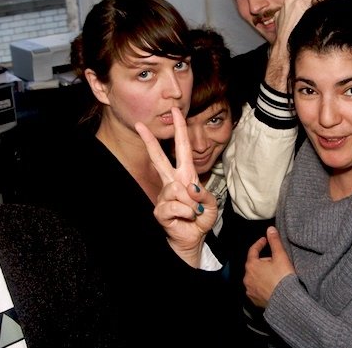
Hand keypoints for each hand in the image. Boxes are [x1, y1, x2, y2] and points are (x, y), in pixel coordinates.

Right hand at [135, 107, 218, 266]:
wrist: (192, 239)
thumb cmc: (201, 220)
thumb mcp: (211, 205)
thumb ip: (204, 194)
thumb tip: (189, 187)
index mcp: (186, 175)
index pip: (181, 148)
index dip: (179, 130)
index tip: (175, 112)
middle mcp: (172, 182)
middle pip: (158, 157)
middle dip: (149, 141)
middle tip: (140, 125)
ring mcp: (164, 195)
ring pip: (175, 189)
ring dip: (191, 203)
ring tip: (193, 212)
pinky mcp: (160, 210)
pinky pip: (173, 206)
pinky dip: (185, 212)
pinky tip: (185, 217)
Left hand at [243, 226, 295, 307]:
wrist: (286, 301)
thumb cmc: (283, 278)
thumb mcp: (280, 256)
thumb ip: (274, 241)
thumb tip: (270, 229)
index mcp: (252, 265)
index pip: (253, 250)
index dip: (259, 243)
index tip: (265, 240)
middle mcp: (247, 277)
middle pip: (254, 264)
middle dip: (263, 261)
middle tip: (275, 260)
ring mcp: (250, 289)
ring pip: (255, 277)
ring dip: (262, 274)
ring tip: (274, 274)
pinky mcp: (254, 299)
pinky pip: (256, 288)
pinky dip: (262, 285)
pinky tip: (271, 285)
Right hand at [275, 0, 327, 47]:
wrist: (283, 44)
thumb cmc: (283, 31)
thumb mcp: (282, 14)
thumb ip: (291, 5)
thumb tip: (295, 4)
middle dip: (318, 2)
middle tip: (310, 13)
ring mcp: (305, 5)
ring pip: (321, 2)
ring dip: (318, 10)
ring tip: (308, 20)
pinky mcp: (311, 12)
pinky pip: (322, 10)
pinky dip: (320, 16)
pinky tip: (311, 23)